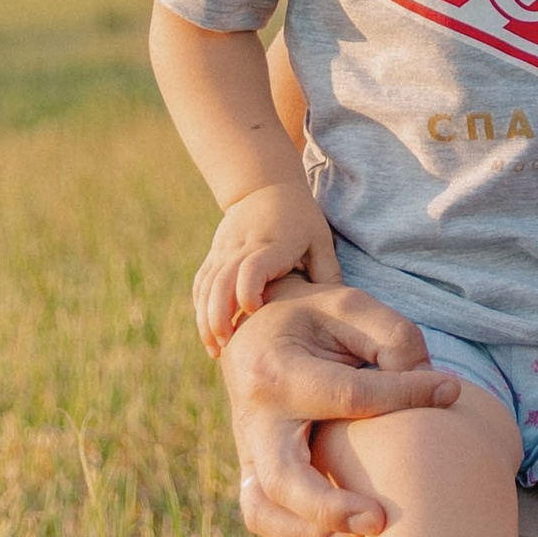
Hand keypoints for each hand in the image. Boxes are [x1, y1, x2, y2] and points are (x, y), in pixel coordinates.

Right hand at [194, 182, 338, 355]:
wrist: (264, 186)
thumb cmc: (300, 217)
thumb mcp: (320, 240)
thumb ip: (328, 273)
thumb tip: (337, 312)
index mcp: (272, 244)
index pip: (251, 266)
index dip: (248, 288)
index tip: (253, 310)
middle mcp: (242, 247)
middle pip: (221, 281)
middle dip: (218, 316)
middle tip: (225, 346)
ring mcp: (223, 251)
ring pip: (206, 286)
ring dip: (205, 318)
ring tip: (214, 349)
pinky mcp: (214, 256)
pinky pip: (201, 284)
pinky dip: (200, 309)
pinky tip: (207, 333)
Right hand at [219, 284, 464, 536]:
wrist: (258, 330)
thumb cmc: (317, 320)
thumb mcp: (352, 307)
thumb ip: (394, 339)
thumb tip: (433, 390)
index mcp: (279, 370)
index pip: (349, 395)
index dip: (406, 395)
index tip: (451, 391)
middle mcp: (256, 419)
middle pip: (282, 478)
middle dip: (329, 508)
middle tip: (381, 521)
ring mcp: (249, 452)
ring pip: (264, 511)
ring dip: (311, 536)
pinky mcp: (255, 472)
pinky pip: (266, 519)